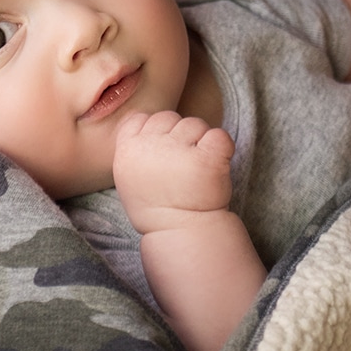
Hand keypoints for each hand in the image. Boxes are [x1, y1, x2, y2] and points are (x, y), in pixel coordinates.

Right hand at [112, 111, 234, 234]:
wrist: (179, 232)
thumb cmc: (155, 204)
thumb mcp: (128, 176)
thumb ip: (135, 147)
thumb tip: (149, 123)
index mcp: (127, 149)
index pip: (142, 118)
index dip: (156, 131)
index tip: (162, 154)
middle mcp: (150, 146)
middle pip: (170, 117)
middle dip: (179, 135)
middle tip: (182, 165)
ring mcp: (179, 150)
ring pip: (195, 124)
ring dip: (201, 142)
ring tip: (196, 170)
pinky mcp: (207, 159)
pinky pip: (219, 135)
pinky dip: (223, 147)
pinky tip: (216, 166)